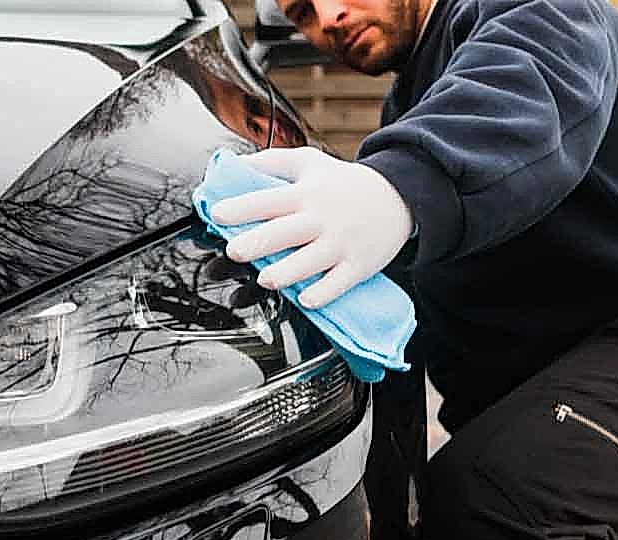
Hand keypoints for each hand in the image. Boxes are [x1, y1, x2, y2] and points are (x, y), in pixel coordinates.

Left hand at [210, 147, 413, 308]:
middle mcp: (320, 219)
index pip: (268, 199)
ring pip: (311, 260)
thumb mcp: (309, 162)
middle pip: (286, 231)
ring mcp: (340, 244)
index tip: (217, 214)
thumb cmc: (343, 184)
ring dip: (287, 271)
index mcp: (304, 194)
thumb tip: (233, 165)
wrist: (399, 196)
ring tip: (266, 279)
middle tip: (234, 251)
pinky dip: (323, 292)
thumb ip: (271, 162)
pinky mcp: (357, 265)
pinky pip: (339, 282)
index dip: (241, 207)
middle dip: (258, 242)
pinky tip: (306, 299)